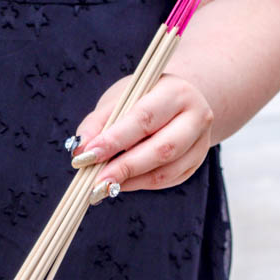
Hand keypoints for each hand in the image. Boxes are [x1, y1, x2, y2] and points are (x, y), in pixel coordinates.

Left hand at [70, 73, 214, 198]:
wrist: (176, 101)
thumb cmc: (142, 98)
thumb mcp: (118, 99)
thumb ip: (97, 123)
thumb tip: (79, 150)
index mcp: (176, 92)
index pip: (143, 119)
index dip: (114, 140)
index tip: (86, 156)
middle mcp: (196, 116)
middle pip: (161, 148)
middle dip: (124, 168)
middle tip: (95, 182)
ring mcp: (200, 142)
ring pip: (165, 170)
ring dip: (130, 181)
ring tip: (102, 187)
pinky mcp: (195, 162)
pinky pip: (166, 180)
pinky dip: (139, 184)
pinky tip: (119, 184)